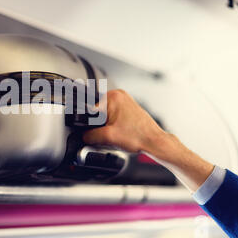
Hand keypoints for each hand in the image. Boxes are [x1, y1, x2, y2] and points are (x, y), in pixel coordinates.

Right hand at [83, 89, 214, 190]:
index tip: (92, 132)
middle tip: (107, 134)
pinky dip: (112, 125)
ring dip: (105, 126)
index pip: (91, 110)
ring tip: (115, 134)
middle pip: (97, 112)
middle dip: (99, 125)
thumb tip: (83, 136)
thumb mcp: (107, 137)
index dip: (90, 124)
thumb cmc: (139, 136)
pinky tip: (119, 132)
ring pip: (105, 115)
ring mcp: (124, 101)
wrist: (154, 142)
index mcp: (113, 96)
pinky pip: (112, 116)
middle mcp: (119, 95)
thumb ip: (90, 135)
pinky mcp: (128, 108)